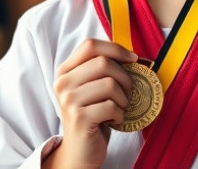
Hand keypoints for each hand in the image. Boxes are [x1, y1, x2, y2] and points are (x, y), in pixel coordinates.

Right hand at [44, 39, 136, 168]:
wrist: (80, 151)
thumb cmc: (92, 115)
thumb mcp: (92, 88)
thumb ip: (104, 69)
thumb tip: (134, 56)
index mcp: (65, 71)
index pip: (90, 45)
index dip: (115, 48)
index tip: (133, 59)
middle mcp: (62, 83)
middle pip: (104, 63)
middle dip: (124, 77)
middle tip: (126, 92)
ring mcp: (69, 100)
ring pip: (110, 84)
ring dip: (123, 98)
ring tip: (118, 108)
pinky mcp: (79, 117)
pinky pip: (112, 106)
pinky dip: (120, 114)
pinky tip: (113, 120)